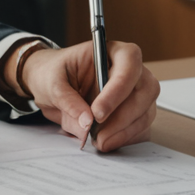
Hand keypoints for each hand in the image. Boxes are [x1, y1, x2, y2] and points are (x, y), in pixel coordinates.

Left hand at [8, 39, 158, 152]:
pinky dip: (125, 139)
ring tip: (98, 141)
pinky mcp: (134, 114)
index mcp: (113, 51)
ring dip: (124, 132)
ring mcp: (136, 93)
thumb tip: (87, 122)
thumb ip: (68, 100)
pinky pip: (141, 128)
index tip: (98, 113)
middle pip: (146, 90)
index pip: (129, 64)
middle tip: (98, 134)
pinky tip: (107, 142)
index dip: (118, 90)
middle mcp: (131, 70)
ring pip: (146, 113)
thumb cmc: (53, 74)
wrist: (49, 85)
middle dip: (123, 117)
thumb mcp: (52, 83)